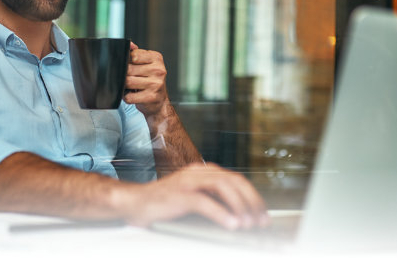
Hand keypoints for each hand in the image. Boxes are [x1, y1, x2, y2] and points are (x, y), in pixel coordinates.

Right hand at [114, 163, 269, 229]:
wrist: (133, 203)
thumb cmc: (163, 205)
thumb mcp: (193, 200)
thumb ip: (213, 202)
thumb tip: (240, 219)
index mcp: (203, 171)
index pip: (236, 180)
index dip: (253, 197)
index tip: (263, 214)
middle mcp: (198, 172)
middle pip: (234, 181)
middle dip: (251, 202)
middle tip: (261, 221)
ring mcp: (188, 181)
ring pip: (223, 188)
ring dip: (240, 207)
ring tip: (249, 224)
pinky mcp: (179, 194)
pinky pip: (205, 202)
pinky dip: (222, 214)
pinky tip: (232, 225)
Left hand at [124, 42, 168, 116]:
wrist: (160, 103)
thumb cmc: (151, 82)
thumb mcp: (147, 64)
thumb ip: (136, 53)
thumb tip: (129, 44)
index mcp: (157, 58)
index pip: (133, 55)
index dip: (127, 61)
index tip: (130, 67)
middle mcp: (158, 70)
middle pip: (129, 69)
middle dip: (125, 75)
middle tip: (130, 79)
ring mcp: (155, 84)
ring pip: (128, 82)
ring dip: (125, 86)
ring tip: (131, 87)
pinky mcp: (151, 97)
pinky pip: (129, 96)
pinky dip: (127, 97)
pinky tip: (134, 95)